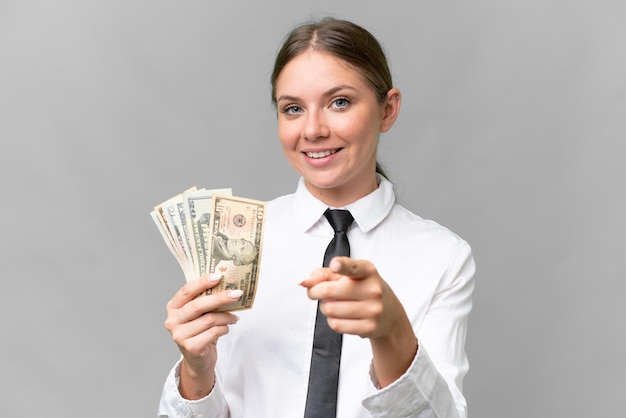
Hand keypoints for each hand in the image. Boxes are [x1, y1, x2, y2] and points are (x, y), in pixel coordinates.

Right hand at [164, 272, 241, 397]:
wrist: (198, 359)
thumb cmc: (200, 331)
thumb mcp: (199, 314)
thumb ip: (206, 300)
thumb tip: (227, 286)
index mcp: (173, 307)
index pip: (186, 291)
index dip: (202, 282)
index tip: (218, 276)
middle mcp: (172, 321)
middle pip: (198, 305)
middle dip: (219, 298)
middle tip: (236, 293)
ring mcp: (179, 335)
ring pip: (209, 320)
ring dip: (226, 317)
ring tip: (234, 317)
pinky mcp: (191, 348)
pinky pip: (213, 332)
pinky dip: (224, 328)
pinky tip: (226, 328)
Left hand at [299, 256, 406, 339]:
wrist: (390, 315)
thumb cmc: (363, 290)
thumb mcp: (348, 276)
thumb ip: (324, 274)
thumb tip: (305, 282)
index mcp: (367, 271)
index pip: (353, 267)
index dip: (341, 265)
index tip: (335, 265)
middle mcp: (373, 289)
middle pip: (328, 291)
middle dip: (314, 292)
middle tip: (314, 292)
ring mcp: (373, 309)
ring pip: (330, 309)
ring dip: (325, 307)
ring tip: (334, 304)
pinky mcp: (369, 327)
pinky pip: (336, 325)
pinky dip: (332, 321)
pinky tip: (342, 316)